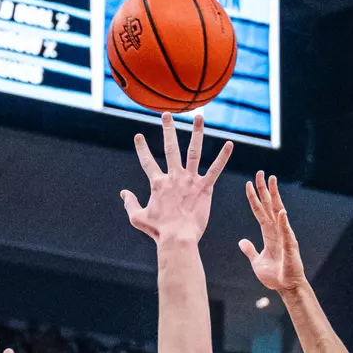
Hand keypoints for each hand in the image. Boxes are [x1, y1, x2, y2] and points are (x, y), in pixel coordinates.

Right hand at [121, 112, 232, 242]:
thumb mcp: (138, 218)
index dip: (142, 148)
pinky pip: (215, 169)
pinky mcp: (205, 188)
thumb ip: (130, 204)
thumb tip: (123, 193)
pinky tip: (229, 144)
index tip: (139, 136)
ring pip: (194, 151)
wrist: (178, 238)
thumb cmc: (158, 231)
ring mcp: (190, 181)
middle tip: (167, 114)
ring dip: (197, 133)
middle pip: (171, 148)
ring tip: (199, 117)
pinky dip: (223, 157)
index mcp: (158, 184)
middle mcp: (174, 177)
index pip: (147, 162)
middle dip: (168, 129)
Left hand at [238, 172, 306, 292]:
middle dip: (264, 189)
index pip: (259, 211)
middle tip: (260, 172)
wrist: (286, 287)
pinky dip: (283, 222)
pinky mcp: (290, 246)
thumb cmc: (274, 276)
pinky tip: (280, 211)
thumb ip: (250, 250)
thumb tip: (242, 241)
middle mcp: (277, 231)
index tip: (249, 184)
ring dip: (274, 196)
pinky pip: (285, 232)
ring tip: (272, 181)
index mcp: (268, 233)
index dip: (254, 198)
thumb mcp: (256, 261)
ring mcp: (284, 236)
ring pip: (277, 212)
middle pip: (269, 206)